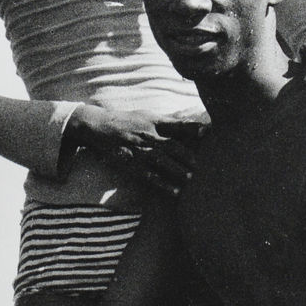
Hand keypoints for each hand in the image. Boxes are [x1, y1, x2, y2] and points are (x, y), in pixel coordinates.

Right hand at [65, 106, 205, 194]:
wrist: (98, 126)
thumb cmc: (127, 120)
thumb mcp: (146, 115)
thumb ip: (167, 121)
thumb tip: (190, 123)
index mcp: (153, 121)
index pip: (176, 124)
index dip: (191, 127)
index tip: (206, 130)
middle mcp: (147, 135)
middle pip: (170, 144)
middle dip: (186, 154)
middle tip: (201, 163)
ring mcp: (138, 150)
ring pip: (160, 160)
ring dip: (176, 169)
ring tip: (190, 177)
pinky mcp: (131, 163)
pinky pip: (149, 176)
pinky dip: (163, 184)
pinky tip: (175, 191)